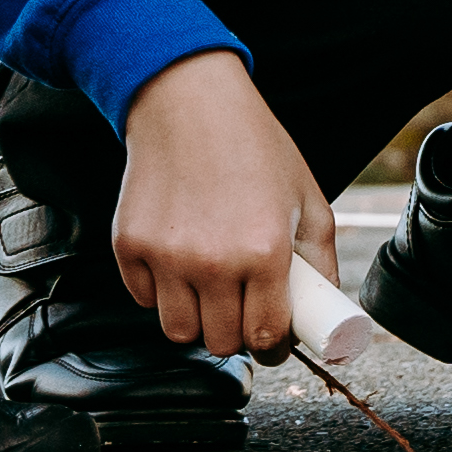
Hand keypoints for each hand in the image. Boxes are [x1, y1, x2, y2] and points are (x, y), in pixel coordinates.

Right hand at [111, 54, 331, 360]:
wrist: (190, 104)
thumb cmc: (254, 148)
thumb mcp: (307, 198)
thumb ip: (321, 261)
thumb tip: (322, 312)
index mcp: (265, 251)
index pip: (265, 337)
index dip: (272, 346)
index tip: (271, 340)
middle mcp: (214, 261)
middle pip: (220, 343)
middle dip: (235, 334)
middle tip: (241, 308)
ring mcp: (166, 256)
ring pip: (178, 331)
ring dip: (196, 319)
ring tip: (210, 287)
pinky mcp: (129, 246)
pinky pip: (144, 299)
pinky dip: (161, 291)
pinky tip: (179, 259)